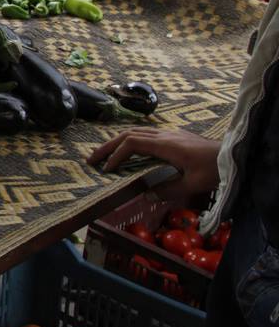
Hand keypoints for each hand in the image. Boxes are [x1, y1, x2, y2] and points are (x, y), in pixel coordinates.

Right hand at [88, 127, 220, 200]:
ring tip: (105, 156)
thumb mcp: (193, 184)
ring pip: (136, 132)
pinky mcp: (175, 136)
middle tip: (91, 160)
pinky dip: (130, 142)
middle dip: (108, 146)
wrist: (235, 156)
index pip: (131, 144)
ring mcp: (170, 134)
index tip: (106, 170)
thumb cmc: (215, 169)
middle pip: (128, 134)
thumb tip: (147, 194)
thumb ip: (169, 189)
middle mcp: (164, 135)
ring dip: (117, 143)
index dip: (116, 155)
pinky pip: (145, 135)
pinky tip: (129, 153)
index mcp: (166, 145)